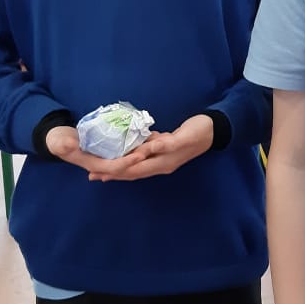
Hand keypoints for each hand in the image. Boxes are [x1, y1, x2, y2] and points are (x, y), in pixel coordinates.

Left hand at [46, 116, 214, 181]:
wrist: (213, 130)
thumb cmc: (199, 132)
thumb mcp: (182, 137)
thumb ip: (165, 144)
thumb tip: (144, 151)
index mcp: (162, 162)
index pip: (133, 170)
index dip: (115, 171)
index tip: (97, 170)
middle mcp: (159, 165)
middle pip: (130, 172)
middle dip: (111, 173)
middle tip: (91, 173)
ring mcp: (161, 160)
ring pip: (134, 167)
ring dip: (117, 169)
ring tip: (100, 169)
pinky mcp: (162, 152)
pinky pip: (140, 159)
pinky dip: (128, 160)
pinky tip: (121, 156)